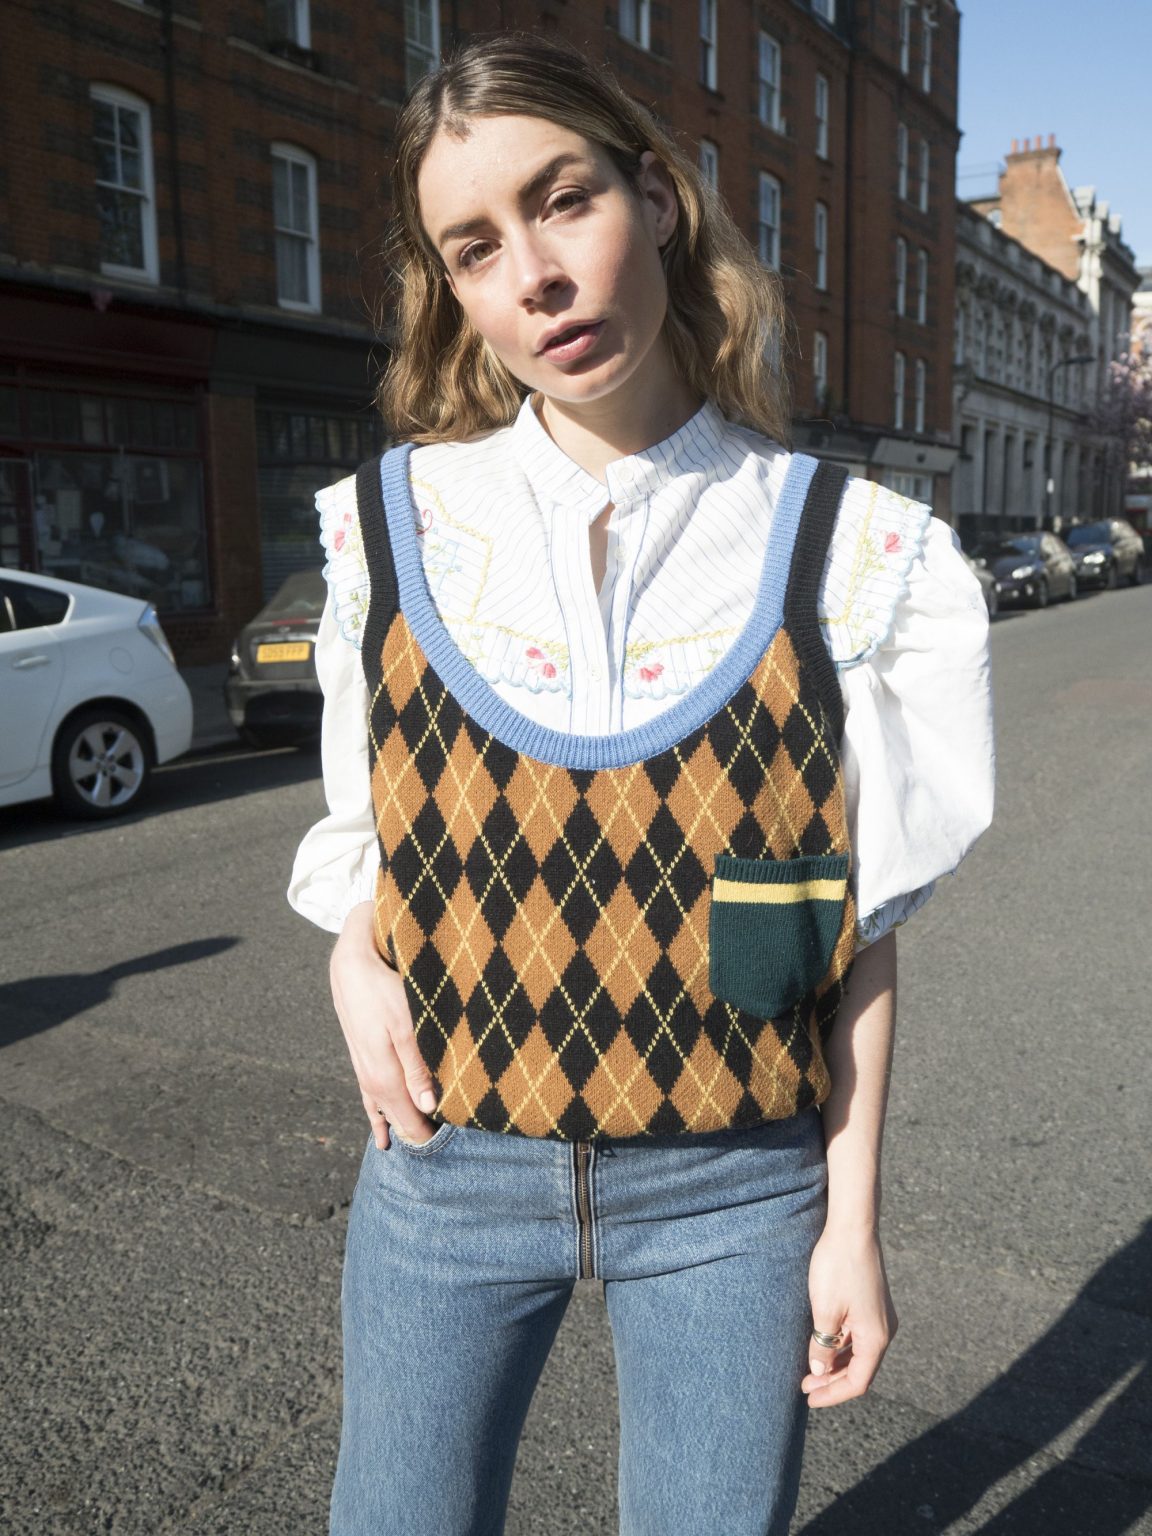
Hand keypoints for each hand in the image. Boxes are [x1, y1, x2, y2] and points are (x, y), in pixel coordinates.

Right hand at [329, 902, 438, 1149]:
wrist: (351, 965)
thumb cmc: (383, 991)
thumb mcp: (407, 1026)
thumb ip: (418, 1069)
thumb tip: (428, 1108)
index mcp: (385, 1077)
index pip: (411, 1120)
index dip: (429, 1135)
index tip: (449, 1147)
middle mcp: (372, 1080)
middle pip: (398, 1118)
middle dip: (418, 1133)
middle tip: (439, 1153)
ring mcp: (365, 1070)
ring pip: (384, 1109)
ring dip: (400, 1125)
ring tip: (412, 1147)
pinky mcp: (363, 1059)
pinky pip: (371, 1097)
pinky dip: (379, 1115)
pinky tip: (381, 1129)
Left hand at [800, 1224, 897, 1406]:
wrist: (853, 1227)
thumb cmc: (838, 1267)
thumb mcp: (825, 1310)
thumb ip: (822, 1345)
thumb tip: (819, 1370)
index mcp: (876, 1338)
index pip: (857, 1381)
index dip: (833, 1394)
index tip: (809, 1398)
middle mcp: (884, 1331)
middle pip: (860, 1370)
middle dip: (832, 1381)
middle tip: (804, 1386)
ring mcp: (879, 1317)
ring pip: (858, 1353)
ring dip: (835, 1364)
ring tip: (810, 1369)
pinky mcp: (872, 1304)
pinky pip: (858, 1336)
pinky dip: (840, 1346)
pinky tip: (822, 1344)